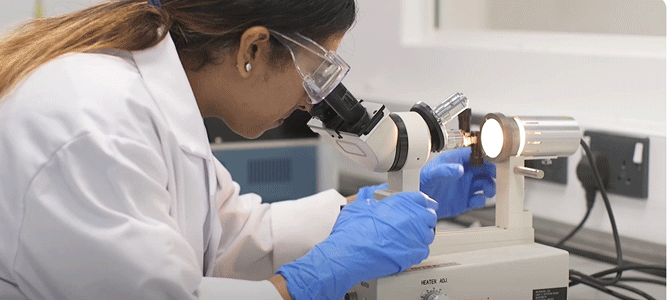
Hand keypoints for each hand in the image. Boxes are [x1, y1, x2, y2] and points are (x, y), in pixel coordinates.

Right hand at [277, 192, 436, 299]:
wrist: (348, 254)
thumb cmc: (352, 232)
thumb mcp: (359, 206)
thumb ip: (370, 199)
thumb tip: (370, 198)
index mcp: (400, 203)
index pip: (422, 198)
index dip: (421, 202)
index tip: (420, 206)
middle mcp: (411, 218)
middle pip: (429, 215)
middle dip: (423, 218)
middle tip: (413, 222)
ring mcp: (414, 237)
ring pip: (428, 234)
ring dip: (420, 234)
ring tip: (407, 237)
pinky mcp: (413, 255)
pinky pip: (423, 250)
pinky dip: (416, 250)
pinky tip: (404, 249)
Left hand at [420, 147, 495, 217]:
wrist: (418, 202)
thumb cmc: (422, 182)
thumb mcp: (432, 173)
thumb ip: (445, 170)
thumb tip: (458, 169)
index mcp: (456, 161)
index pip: (475, 154)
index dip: (486, 156)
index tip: (493, 159)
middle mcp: (463, 173)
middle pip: (485, 169)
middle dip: (492, 172)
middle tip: (495, 176)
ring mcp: (465, 187)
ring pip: (485, 184)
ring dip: (490, 187)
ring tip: (488, 191)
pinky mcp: (465, 200)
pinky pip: (478, 200)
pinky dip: (480, 201)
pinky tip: (475, 201)